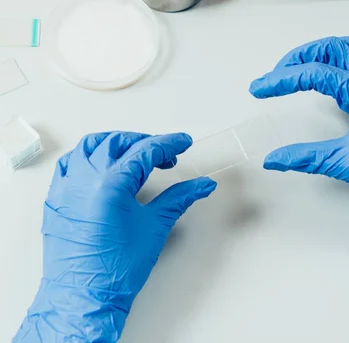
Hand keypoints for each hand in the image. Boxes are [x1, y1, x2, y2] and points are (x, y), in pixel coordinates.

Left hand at [14, 132, 215, 341]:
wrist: (84, 298)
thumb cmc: (115, 269)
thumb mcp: (155, 227)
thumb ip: (179, 198)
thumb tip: (200, 185)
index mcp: (111, 183)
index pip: (146, 150)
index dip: (168, 144)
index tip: (182, 143)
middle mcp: (85, 178)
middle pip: (118, 141)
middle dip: (144, 142)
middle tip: (164, 155)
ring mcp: (67, 186)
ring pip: (90, 146)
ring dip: (114, 143)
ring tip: (133, 153)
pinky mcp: (56, 197)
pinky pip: (69, 163)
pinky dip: (87, 156)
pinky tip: (100, 164)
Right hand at [250, 36, 348, 203]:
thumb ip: (308, 158)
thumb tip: (277, 158)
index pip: (314, 72)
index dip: (282, 79)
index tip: (261, 88)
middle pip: (330, 48)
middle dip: (297, 57)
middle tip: (276, 75)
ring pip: (348, 48)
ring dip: (319, 52)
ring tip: (298, 66)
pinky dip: (341, 60)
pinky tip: (333, 73)